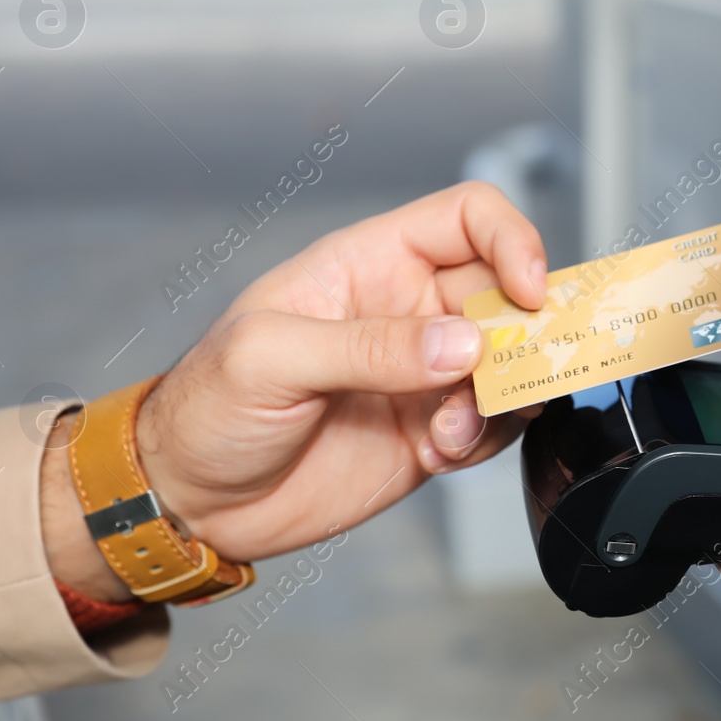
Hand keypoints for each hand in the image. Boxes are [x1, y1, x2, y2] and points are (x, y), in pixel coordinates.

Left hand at [44, 182, 545, 599]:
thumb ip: (368, 346)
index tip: (529, 290)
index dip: (513, 240)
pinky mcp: (433, 433)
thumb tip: (462, 345)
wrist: (190, 503)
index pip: (468, 218)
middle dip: (526, 329)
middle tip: (515, 370)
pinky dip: (489, 437)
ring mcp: (423, 374)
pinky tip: (441, 452)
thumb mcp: (269, 359)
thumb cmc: (205, 409)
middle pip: (505, 292)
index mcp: (370, 263)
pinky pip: (494, 423)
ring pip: (512, 362)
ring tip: (457, 426)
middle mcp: (408, 311)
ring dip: (508, 393)